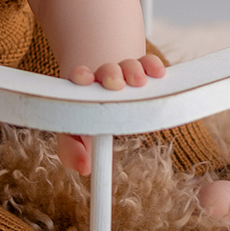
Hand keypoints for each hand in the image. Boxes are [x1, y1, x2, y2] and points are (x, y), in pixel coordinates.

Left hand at [56, 54, 165, 177]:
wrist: (103, 88)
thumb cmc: (88, 116)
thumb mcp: (76, 132)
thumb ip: (71, 148)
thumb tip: (84, 167)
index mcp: (84, 88)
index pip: (79, 77)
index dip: (81, 76)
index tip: (84, 79)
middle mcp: (104, 76)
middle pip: (107, 69)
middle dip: (111, 74)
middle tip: (114, 83)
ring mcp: (124, 71)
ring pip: (129, 65)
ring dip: (133, 71)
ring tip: (138, 81)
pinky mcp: (144, 68)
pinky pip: (149, 63)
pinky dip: (153, 66)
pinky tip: (158, 73)